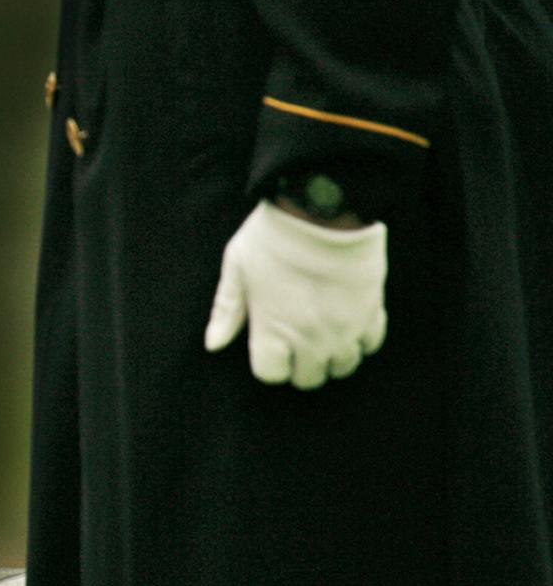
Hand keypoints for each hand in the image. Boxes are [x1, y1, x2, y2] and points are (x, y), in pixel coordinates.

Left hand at [203, 200, 386, 390]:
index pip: (272, 374)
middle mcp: (311, 337)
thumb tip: (213, 344)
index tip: (270, 347)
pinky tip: (347, 322)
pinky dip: (360, 340)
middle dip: (301, 366)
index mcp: (272, 329)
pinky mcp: (372, 310)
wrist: (325, 206)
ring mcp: (344, 327)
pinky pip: (371, 344)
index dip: (270, 363)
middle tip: (296, 343)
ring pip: (343, 366)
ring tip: (322, 334)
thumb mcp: (237, 268)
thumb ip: (227, 310)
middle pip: (309, 379)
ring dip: (332, 357)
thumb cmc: (273, 235)